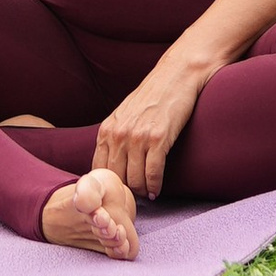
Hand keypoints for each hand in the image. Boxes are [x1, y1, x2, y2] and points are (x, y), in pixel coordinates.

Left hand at [91, 56, 213, 203]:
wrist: (176, 76)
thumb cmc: (151, 96)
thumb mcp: (123, 114)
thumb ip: (114, 136)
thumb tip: (111, 163)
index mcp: (106, 130)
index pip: (99, 168)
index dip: (108, 185)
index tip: (116, 192)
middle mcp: (119, 135)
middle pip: (117, 178)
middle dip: (125, 191)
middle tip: (134, 198)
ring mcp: (138, 138)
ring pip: (135, 179)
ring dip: (142, 191)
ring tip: (147, 194)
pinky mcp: (158, 139)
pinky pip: (153, 173)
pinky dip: (155, 186)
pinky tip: (157, 190)